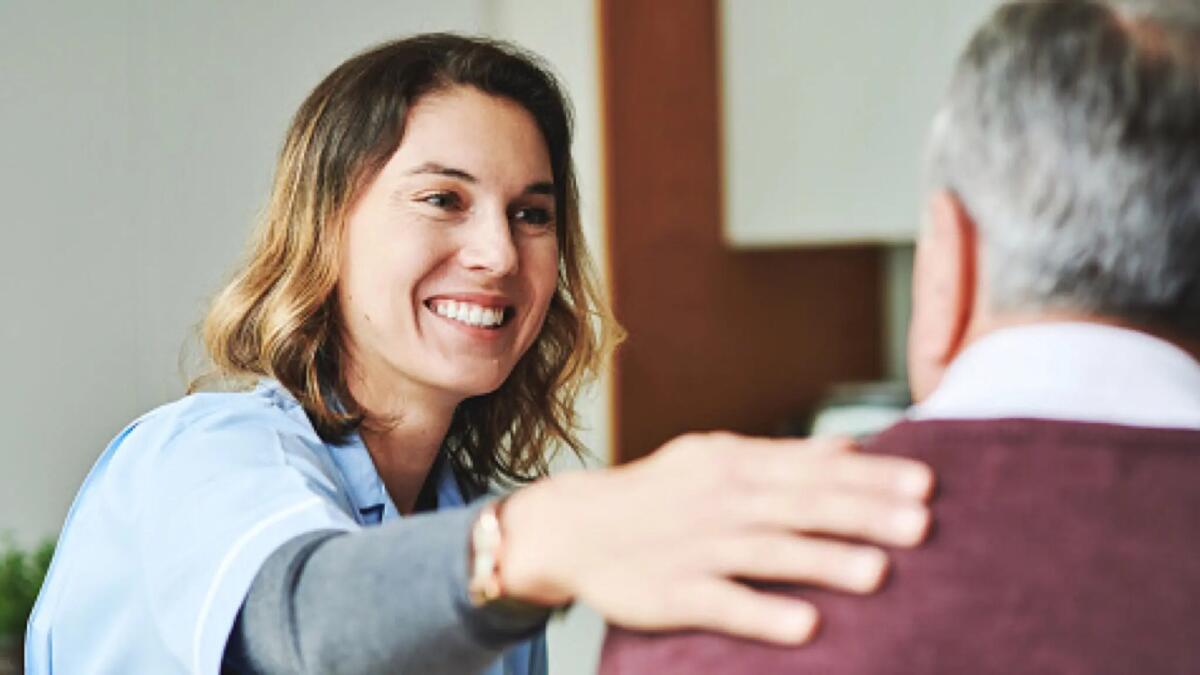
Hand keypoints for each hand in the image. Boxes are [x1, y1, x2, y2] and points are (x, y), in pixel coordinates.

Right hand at [500, 432, 932, 644]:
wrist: (572, 526)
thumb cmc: (659, 493)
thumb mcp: (716, 458)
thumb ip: (785, 456)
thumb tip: (853, 446)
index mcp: (733, 462)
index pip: (812, 467)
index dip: (870, 477)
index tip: (926, 484)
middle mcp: (719, 500)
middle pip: (799, 505)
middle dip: (863, 513)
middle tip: (923, 523)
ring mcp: (695, 546)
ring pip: (767, 551)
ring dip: (823, 560)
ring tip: (880, 572)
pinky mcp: (670, 592)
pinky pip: (721, 602)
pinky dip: (762, 612)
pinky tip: (807, 626)